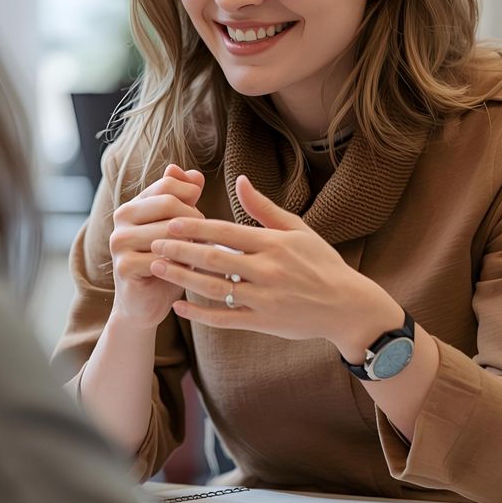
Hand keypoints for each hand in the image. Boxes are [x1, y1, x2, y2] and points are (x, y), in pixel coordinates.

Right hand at [109, 163, 204, 329]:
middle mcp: (121, 217)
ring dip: (190, 244)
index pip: (168, 184)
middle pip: (169, 203)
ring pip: (168, 230)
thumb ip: (187, 200)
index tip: (200, 217)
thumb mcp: (180, 229)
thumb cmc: (168, 263)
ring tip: (197, 256)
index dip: (192, 198)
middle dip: (194, 220)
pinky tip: (186, 272)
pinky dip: (180, 265)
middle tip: (203, 239)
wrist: (147, 303)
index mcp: (134, 203)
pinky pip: (161, 258)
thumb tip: (194, 174)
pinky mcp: (123, 265)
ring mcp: (119, 241)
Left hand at [148, 174, 402, 359]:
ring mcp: (263, 299)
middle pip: (214, 259)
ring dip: (182, 279)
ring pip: (213, 289)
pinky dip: (198, 314)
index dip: (195, 227)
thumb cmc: (322, 263)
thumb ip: (264, 208)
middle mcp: (267, 271)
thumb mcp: (298, 229)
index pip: (226, 232)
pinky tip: (177, 306)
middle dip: (180, 251)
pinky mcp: (262, 323)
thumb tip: (239, 180)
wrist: (347, 306)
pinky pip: (224, 319)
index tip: (170, 222)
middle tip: (154, 244)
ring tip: (157, 269)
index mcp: (274, 244)